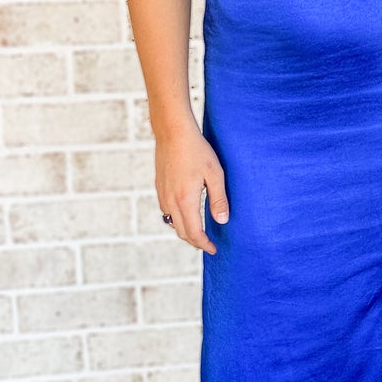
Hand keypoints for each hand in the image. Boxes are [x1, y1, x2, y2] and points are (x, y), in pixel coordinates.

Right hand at [156, 121, 229, 253]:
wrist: (172, 132)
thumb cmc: (197, 150)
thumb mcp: (214, 174)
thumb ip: (219, 199)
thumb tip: (222, 221)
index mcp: (185, 201)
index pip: (194, 233)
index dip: (204, 244)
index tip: (213, 249)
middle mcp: (171, 201)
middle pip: (181, 232)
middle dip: (195, 241)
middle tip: (208, 244)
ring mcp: (162, 194)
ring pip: (172, 223)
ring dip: (185, 231)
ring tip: (199, 232)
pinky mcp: (159, 187)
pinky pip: (166, 211)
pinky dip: (176, 219)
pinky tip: (186, 214)